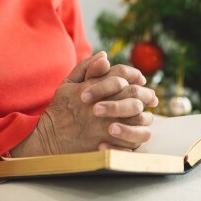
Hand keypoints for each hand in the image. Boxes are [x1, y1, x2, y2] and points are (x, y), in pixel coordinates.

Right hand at [11, 53, 155, 156]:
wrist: (49, 140)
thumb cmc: (59, 110)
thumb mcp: (67, 85)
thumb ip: (86, 68)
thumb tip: (104, 56)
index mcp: (90, 89)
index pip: (119, 74)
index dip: (133, 74)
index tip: (140, 78)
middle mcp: (98, 106)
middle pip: (132, 94)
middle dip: (145, 93)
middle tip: (151, 97)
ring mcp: (103, 126)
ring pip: (136, 117)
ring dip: (145, 114)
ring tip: (146, 114)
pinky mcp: (106, 144)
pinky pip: (132, 139)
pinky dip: (138, 134)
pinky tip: (138, 131)